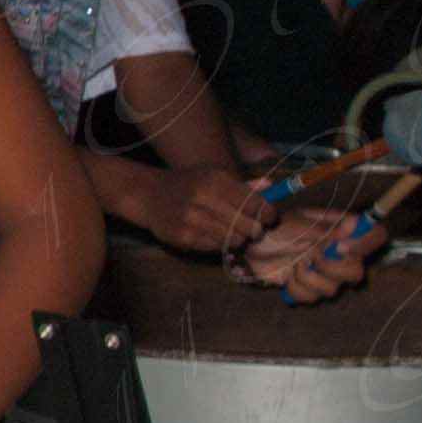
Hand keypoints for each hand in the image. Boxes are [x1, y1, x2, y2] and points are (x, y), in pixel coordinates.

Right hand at [139, 165, 278, 257]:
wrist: (149, 194)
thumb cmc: (189, 184)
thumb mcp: (214, 175)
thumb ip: (243, 184)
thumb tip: (271, 186)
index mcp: (216, 180)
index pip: (254, 203)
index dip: (267, 213)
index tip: (269, 217)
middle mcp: (204, 198)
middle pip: (248, 225)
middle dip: (254, 229)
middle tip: (252, 228)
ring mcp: (192, 219)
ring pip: (234, 239)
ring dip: (237, 238)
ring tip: (231, 231)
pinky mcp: (183, 237)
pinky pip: (215, 247)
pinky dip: (219, 243)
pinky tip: (212, 234)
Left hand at [239, 208, 375, 303]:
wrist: (252, 245)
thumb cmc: (277, 227)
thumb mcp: (299, 221)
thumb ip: (326, 228)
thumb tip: (353, 227)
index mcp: (343, 230)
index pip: (375, 236)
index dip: (366, 244)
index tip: (341, 246)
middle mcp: (340, 254)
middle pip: (357, 272)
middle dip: (331, 269)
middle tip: (312, 257)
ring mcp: (326, 274)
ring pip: (332, 289)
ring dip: (308, 277)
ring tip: (295, 264)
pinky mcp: (310, 289)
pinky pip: (312, 298)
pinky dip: (296, 287)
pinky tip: (287, 276)